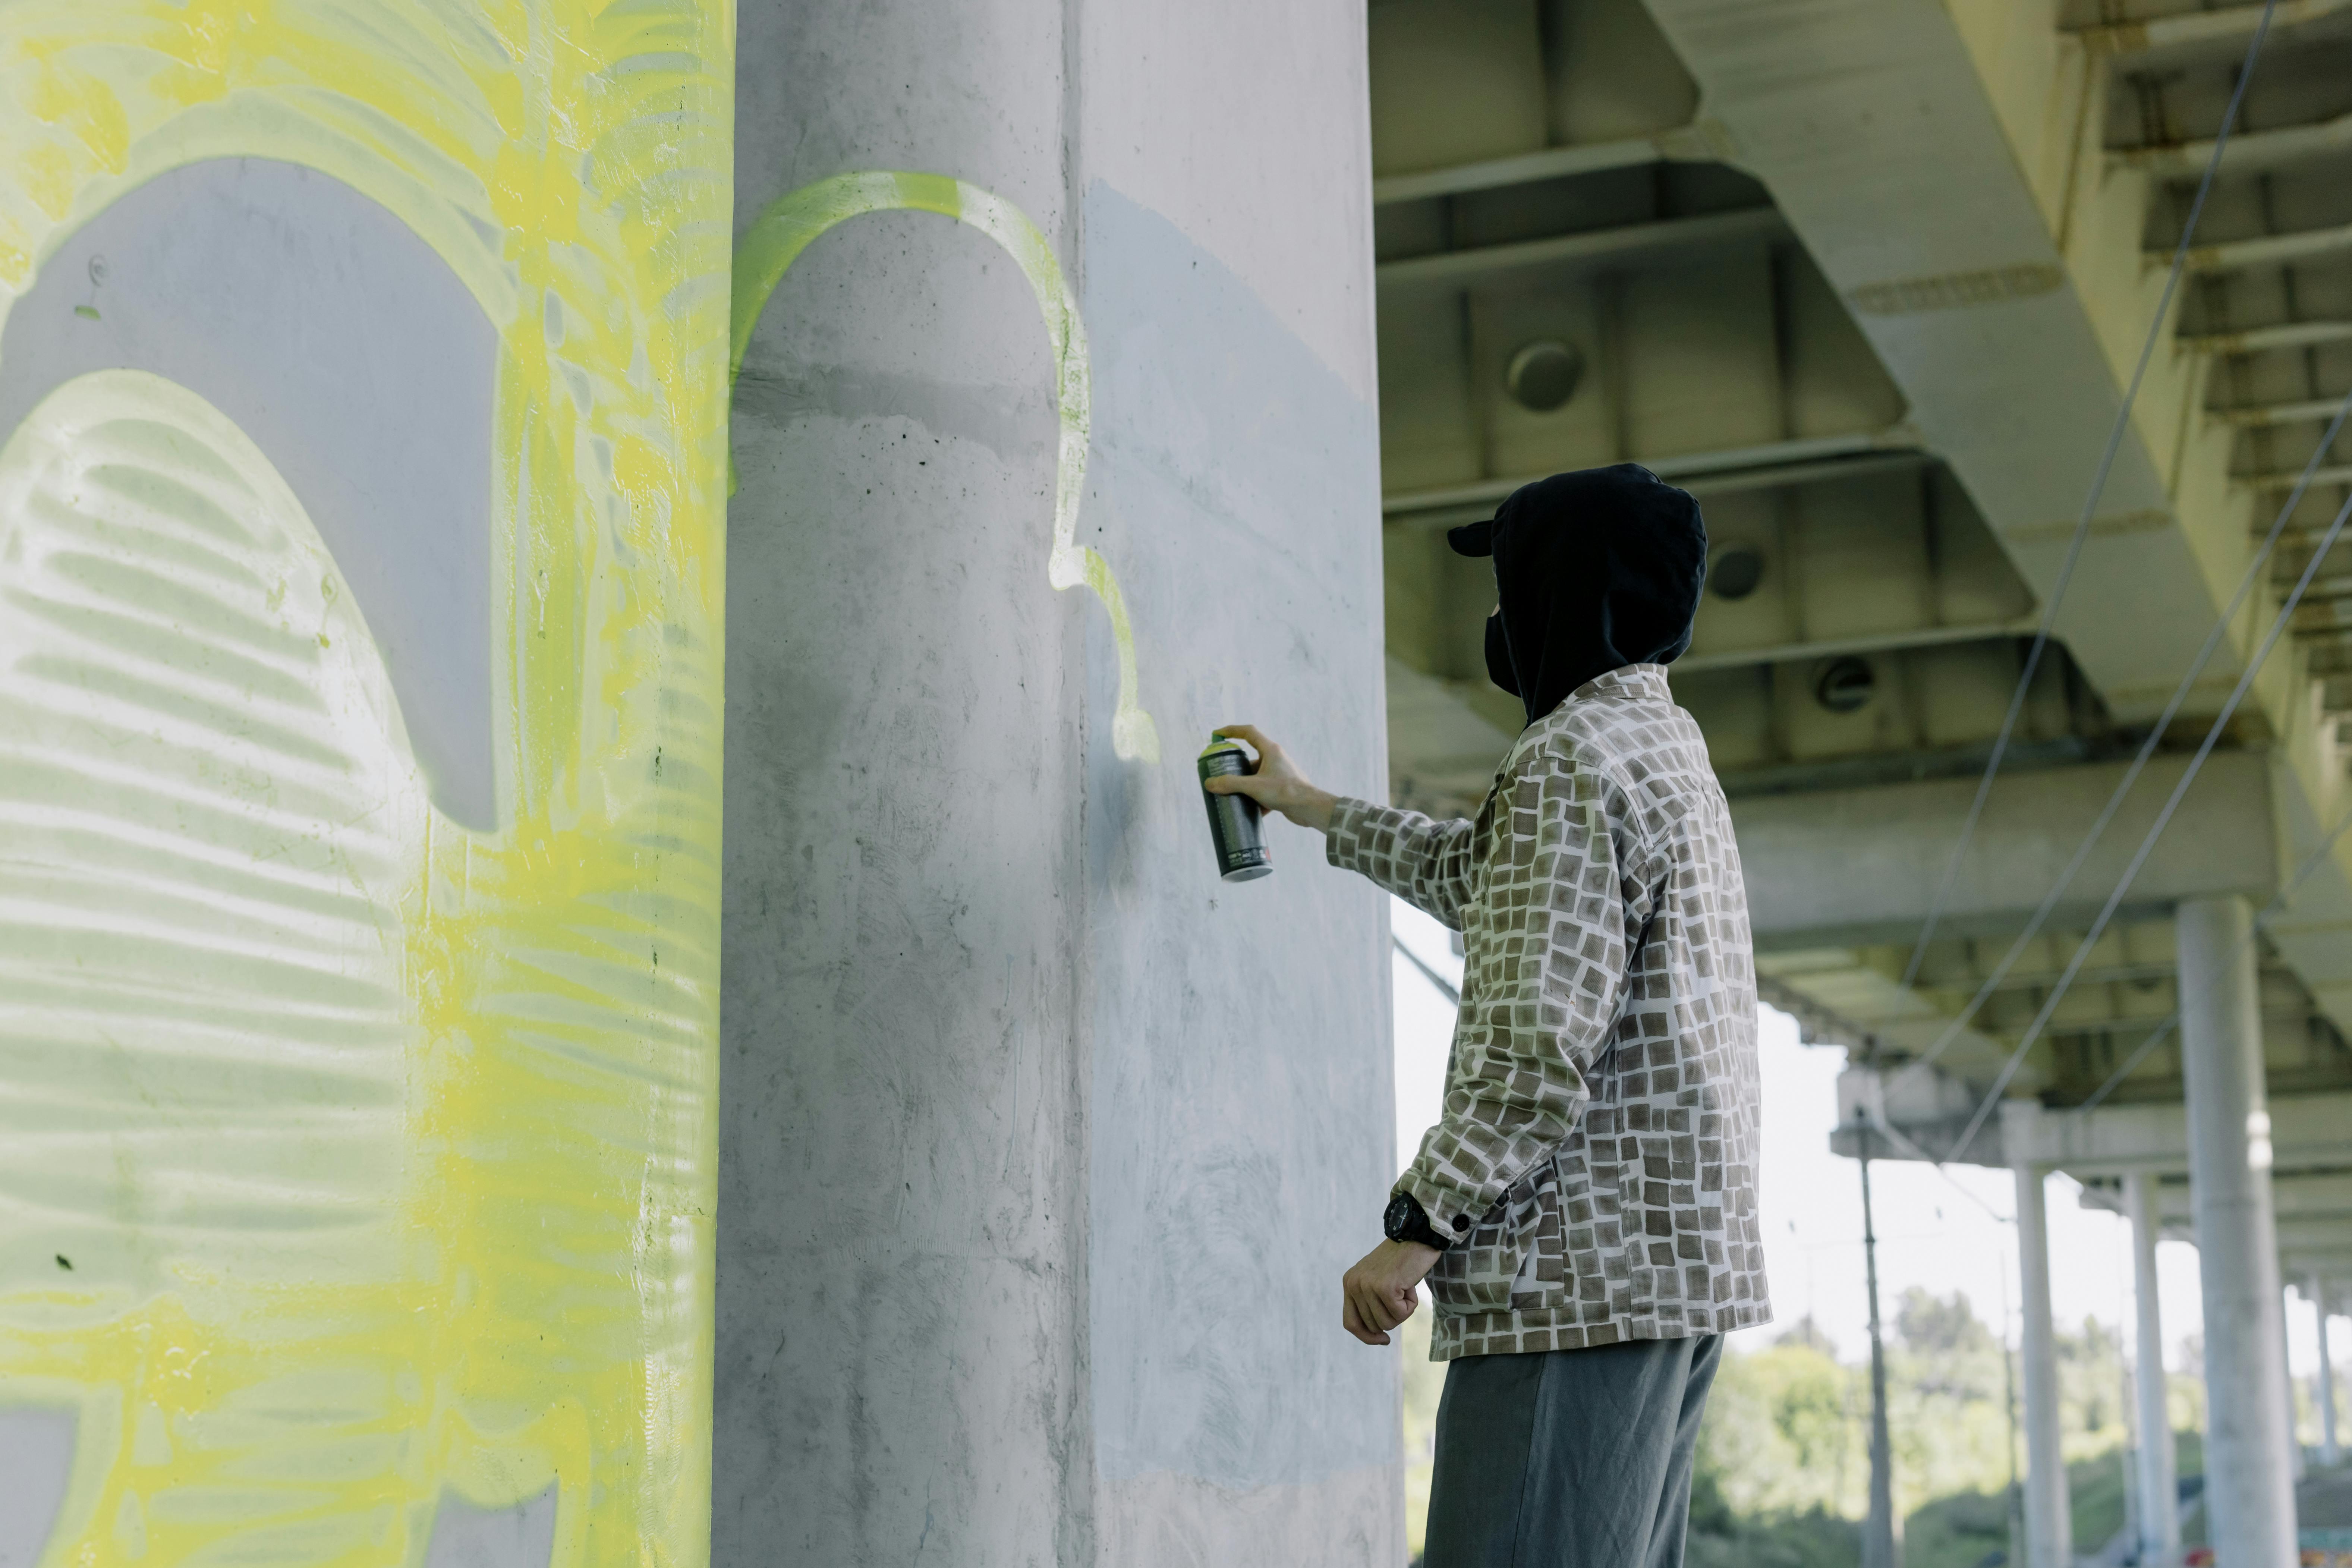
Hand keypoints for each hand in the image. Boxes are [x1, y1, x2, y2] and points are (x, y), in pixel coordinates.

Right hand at [1203, 725, 1337, 831]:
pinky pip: (1264, 790)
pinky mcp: (1282, 788)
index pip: (1248, 732)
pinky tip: (1247, 810)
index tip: (1217, 734)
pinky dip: (1255, 798)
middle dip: (1235, 767)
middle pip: (1250, 758)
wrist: (1309, 807)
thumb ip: (1230, 784)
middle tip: (1221, 774)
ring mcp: (1279, 773)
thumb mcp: (1253, 786)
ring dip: (1244, 785)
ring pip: (1256, 776)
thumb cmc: (1285, 791)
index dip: (1231, 730)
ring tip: (1231, 795)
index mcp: (1270, 750)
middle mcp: (1275, 759)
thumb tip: (1210, 783)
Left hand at [1341, 1239, 1439, 1345]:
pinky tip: (1410, 1285)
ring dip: (1403, 1310)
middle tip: (1400, 1292)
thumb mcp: (1378, 1280)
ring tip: (1404, 1286)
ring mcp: (1367, 1286)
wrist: (1417, 1236)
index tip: (1384, 1340)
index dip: (1367, 1337)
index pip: (1350, 1323)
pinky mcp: (1384, 1287)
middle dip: (1392, 1316)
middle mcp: (1353, 1284)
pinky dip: (1411, 1304)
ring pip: (1387, 1323)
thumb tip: (1376, 1335)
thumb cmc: (1402, 1261)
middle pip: (1373, 1326)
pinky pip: (1401, 1314)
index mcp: (1349, 1283)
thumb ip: (1370, 1302)